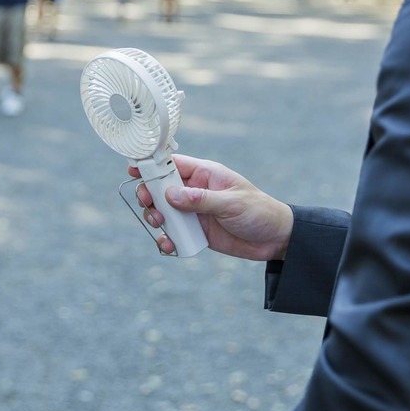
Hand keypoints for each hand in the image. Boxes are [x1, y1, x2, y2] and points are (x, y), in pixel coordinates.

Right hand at [130, 154, 292, 260]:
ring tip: (160, 226)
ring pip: (163, 212)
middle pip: (161, 189)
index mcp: (204, 174)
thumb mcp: (231, 203)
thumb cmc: (258, 211)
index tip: (134, 169)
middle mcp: (195, 191)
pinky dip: (167, 240)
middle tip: (149, 205)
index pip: (173, 164)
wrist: (275, 239)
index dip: (152, 165)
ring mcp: (193, 212)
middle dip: (149, 196)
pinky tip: (169, 246)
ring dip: (156, 219)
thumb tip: (170, 195)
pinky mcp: (195, 232)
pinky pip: (173, 234)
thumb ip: (201, 199)